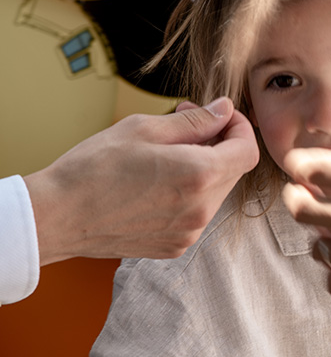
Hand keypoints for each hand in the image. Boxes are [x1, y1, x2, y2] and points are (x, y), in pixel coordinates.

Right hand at [24, 98, 258, 263]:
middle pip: (233, 171)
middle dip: (218, 143)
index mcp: (198, 175)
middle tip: (183, 124)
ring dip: (203, 168)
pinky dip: (188, 193)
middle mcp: (200, 209)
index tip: (220, 116)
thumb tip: (225, 110)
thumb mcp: (144, 128)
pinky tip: (156, 182)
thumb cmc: (93, 168)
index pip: (247, 150)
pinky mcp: (174, 246)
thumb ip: (194, 121)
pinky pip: (196, 213)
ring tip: (164, 153)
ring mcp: (188, 232)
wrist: (57, 216)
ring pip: (215, 192)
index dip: (239, 128)